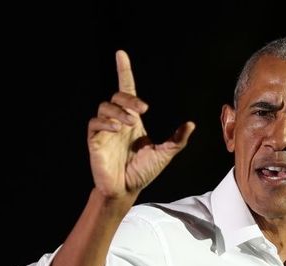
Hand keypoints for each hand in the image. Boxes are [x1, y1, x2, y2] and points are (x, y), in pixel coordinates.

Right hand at [87, 50, 194, 198]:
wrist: (126, 190)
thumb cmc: (143, 172)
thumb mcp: (165, 154)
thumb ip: (177, 139)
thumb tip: (190, 124)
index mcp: (133, 120)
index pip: (127, 90)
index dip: (124, 71)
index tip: (121, 54)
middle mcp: (118, 121)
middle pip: (117, 96)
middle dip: (129, 99)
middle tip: (143, 110)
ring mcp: (105, 131)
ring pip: (105, 107)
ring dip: (119, 111)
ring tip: (130, 124)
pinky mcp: (95, 141)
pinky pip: (95, 124)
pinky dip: (106, 123)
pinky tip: (118, 129)